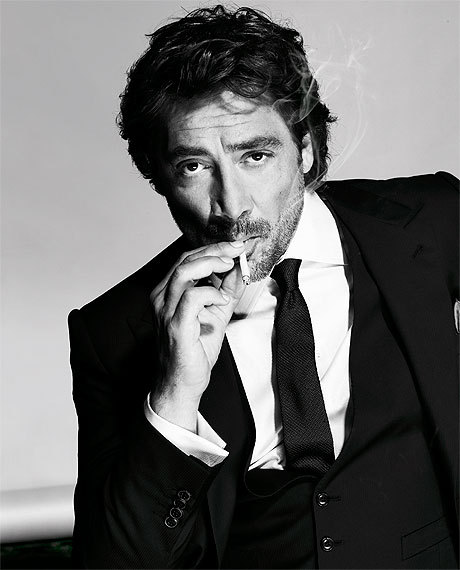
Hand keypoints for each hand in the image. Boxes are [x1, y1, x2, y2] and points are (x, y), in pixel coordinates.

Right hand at [149, 241, 245, 429]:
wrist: (182, 384)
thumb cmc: (194, 351)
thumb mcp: (215, 314)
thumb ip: (226, 291)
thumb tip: (240, 270)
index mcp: (168, 293)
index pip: (188, 259)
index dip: (214, 248)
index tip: (236, 246)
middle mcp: (162, 298)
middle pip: (186, 259)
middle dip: (216, 250)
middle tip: (239, 249)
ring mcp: (166, 311)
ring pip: (185, 272)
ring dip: (212, 264)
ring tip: (231, 266)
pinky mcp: (176, 325)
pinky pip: (192, 297)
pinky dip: (211, 293)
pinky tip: (223, 300)